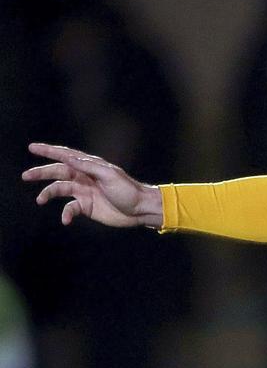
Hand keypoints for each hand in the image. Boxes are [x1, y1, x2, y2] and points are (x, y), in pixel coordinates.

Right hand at [22, 143, 163, 227]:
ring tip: (40, 200)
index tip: (32, 147)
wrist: (140, 210)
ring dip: (48, 194)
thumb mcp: (109, 175)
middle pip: (57, 172)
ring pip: (59, 190)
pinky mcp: (86, 207)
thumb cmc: (128, 189)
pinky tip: (65, 219)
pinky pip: (70, 209)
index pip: (66, 156)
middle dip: (41, 173)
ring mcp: (84, 192)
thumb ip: (88, 166)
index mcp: (89, 166)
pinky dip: (65, 214)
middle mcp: (84, 177)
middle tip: (25, 176)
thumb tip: (68, 157)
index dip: (49, 151)